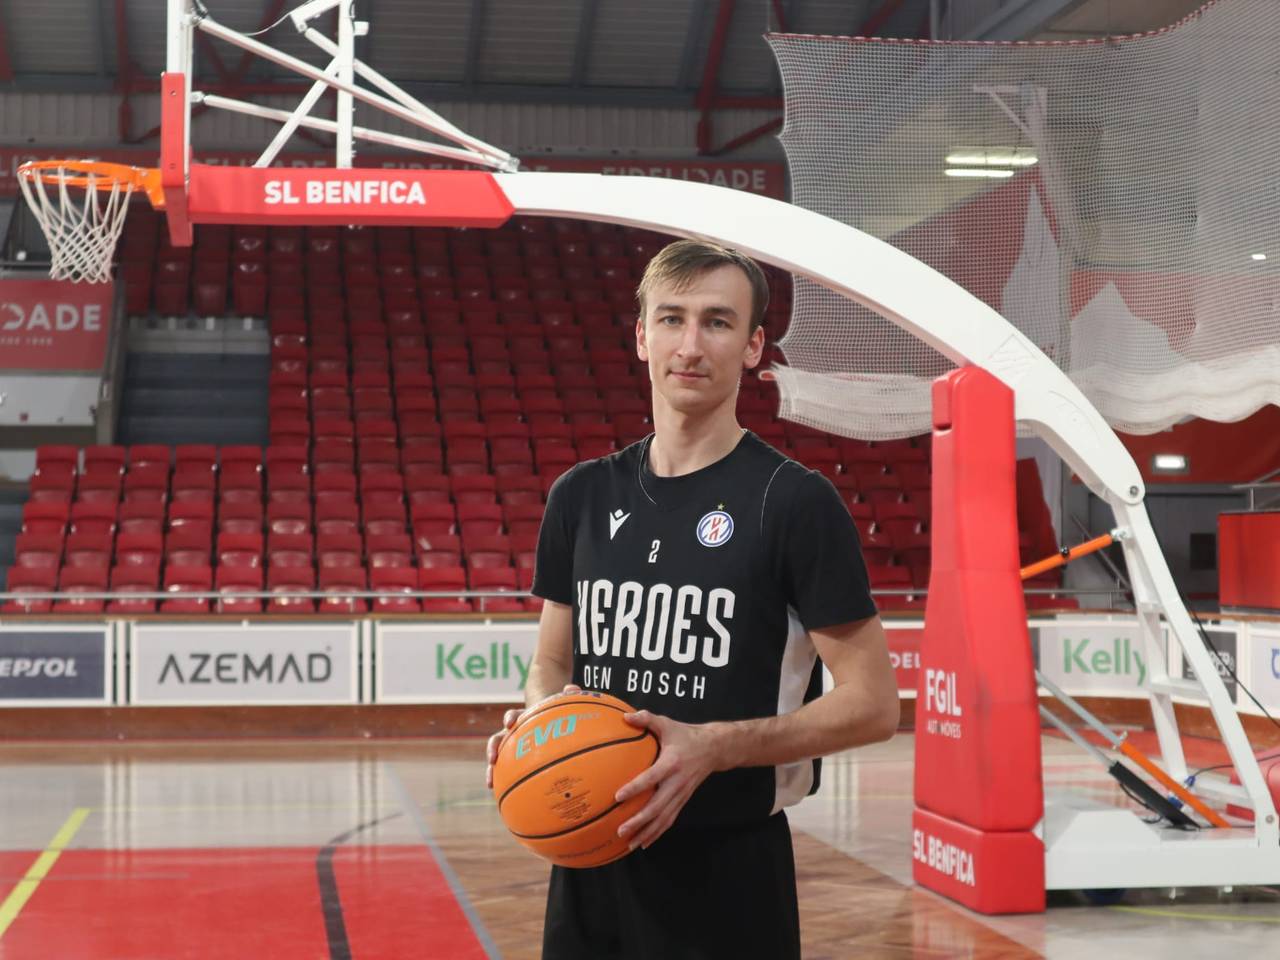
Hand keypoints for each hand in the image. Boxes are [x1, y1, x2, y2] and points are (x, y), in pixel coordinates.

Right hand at [485, 684, 581, 788]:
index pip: (513, 715)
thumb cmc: (556, 715)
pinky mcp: (514, 761)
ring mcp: (512, 748)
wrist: (548, 722)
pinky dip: (507, 784)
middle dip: (493, 748)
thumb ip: (567, 696)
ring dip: (491, 770)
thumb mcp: (561, 705)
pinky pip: (508, 773)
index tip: (509, 723)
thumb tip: (571, 688)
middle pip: (498, 739)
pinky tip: (508, 798)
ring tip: (490, 784)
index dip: (510, 718)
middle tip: (492, 758)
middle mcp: (513, 733)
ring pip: (497, 759)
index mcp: (523, 718)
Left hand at [614, 711, 726, 849]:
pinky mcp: (683, 800)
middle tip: (620, 830)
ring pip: (663, 818)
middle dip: (639, 820)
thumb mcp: (667, 724)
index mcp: (671, 763)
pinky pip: (669, 820)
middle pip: (657, 806)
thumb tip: (626, 716)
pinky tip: (644, 843)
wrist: (714, 749)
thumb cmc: (685, 735)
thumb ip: (647, 719)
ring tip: (629, 844)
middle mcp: (677, 782)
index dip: (636, 787)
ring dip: (647, 832)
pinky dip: (657, 833)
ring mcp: (681, 794)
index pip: (652, 777)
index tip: (618, 796)